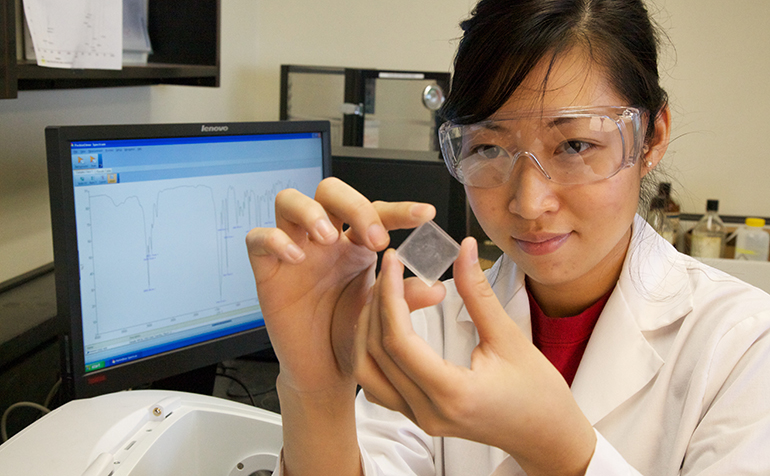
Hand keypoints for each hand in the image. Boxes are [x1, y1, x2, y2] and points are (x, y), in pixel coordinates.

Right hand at [244, 177, 434, 393]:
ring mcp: (293, 250)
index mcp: (356, 244)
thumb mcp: (383, 316)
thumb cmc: (351, 336)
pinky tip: (295, 258)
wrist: (324, 371)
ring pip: (288, 201)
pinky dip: (274, 240)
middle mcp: (324, 240)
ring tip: (328, 237)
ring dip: (310, 212)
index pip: (376, 212)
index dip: (400, 210)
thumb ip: (406, 297)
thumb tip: (437, 288)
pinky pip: (258, 239)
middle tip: (374, 236)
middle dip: (353, 204)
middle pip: (329, 191)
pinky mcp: (268, 270)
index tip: (426, 216)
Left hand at [354, 238, 595, 475]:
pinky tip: (386, 325)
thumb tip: (463, 250)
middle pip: (377, 351)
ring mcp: (419, 418)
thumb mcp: (510, 337)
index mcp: (452, 393)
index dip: (390, 295)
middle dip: (378, 303)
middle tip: (392, 270)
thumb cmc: (538, 394)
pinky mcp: (417, 416)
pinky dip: (372, 351)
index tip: (394, 263)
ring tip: (386, 294)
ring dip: (368, 328)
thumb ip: (478, 293)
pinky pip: (377, 384)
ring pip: (368, 371)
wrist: (546, 436)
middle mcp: (428, 411)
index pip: (398, 340)